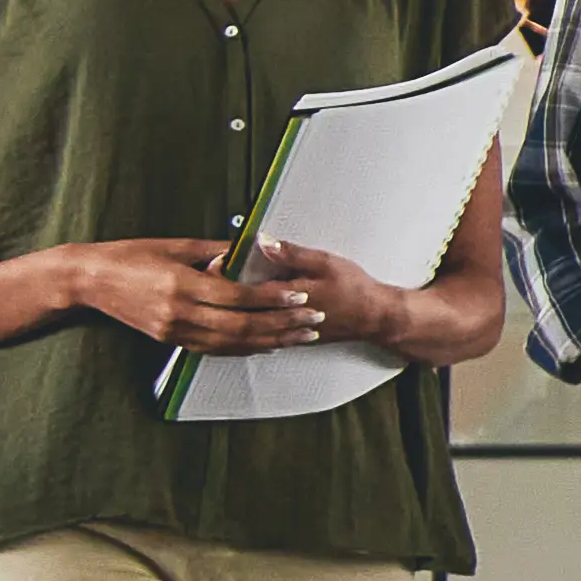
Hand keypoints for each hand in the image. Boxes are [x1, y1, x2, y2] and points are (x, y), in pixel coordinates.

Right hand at [66, 239, 311, 354]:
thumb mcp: (174, 245)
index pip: (238, 297)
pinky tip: (267, 346)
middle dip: (282, 324)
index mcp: (181, 285)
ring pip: (232, 343)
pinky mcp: (170, 340)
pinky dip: (244, 349)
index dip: (272, 299)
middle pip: (242, 326)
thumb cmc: (130, 255)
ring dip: (271, 341)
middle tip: (314, 319)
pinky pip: (214, 350)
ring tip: (301, 336)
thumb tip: (250, 251)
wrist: (89, 280)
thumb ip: (214, 251)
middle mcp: (179, 313)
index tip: (301, 295)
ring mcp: (173, 331)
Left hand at [224, 242, 400, 355]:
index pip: (242, 287)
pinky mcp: (288, 338)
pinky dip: (243, 328)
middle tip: (207, 276)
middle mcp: (279, 317)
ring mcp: (283, 331)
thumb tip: (263, 242)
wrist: (373, 318)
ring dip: (228, 313)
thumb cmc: (353, 290)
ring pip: (245, 326)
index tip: (209, 262)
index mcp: (285, 296)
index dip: (222, 275)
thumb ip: (291, 253)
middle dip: (220, 294)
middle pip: (237, 308)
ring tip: (214, 301)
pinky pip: (257, 336)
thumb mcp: (325, 262)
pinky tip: (235, 323)